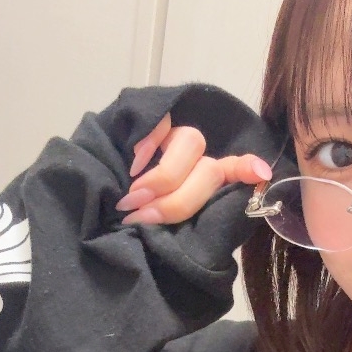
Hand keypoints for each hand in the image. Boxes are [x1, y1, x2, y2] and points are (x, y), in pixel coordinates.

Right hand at [115, 113, 272, 225]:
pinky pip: (162, 124)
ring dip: (162, 177)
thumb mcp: (161, 233)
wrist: (90, 203)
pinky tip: (132, 163)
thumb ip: (183, 225)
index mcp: (204, 187)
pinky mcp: (153, 117)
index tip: (261, 173)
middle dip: (175, 202)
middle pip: (209, 172)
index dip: (247, 169)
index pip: (235, 173)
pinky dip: (148, 145)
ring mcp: (176, 138)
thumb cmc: (127, 222)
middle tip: (140, 218)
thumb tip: (204, 231)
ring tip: (133, 198)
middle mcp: (197, 160)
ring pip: (190, 145)